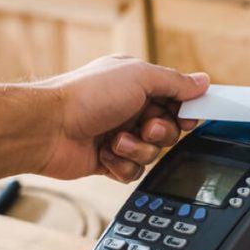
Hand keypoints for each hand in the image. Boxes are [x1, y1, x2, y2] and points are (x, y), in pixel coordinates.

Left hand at [35, 55, 208, 181]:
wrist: (46, 128)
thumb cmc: (87, 95)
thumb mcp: (139, 77)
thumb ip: (176, 82)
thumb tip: (203, 82)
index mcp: (138, 84)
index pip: (177, 99)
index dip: (186, 110)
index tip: (188, 117)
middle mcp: (130, 109)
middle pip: (170, 130)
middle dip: (161, 132)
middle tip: (145, 126)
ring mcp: (120, 135)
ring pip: (153, 153)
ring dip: (138, 149)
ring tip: (116, 141)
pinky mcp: (109, 160)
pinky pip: (133, 171)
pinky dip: (122, 164)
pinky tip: (104, 154)